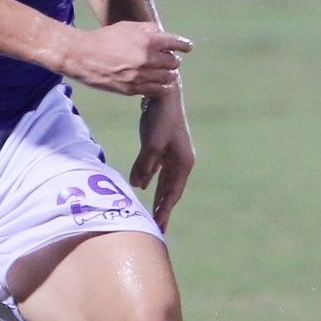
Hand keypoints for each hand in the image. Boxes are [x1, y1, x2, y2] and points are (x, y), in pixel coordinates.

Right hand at [59, 20, 190, 97]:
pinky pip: (156, 91)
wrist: (83, 56)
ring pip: (167, 78)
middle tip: (170, 60)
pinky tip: (161, 85)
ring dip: (169, 75)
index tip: (187, 47)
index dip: (184, 45)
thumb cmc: (104, 38)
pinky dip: (161, 87)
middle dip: (173, 61)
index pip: (175, 44)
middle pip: (173, 63)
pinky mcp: (133, 89)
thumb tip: (161, 34)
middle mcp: (147, 59)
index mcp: (148, 41)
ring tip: (166, 73)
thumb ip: (147, 30)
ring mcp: (141, 76)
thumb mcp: (127, 27)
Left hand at [129, 91, 195, 227]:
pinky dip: (150, 179)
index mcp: (183, 163)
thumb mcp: (151, 145)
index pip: (173, 193)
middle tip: (156, 227)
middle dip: (162, 208)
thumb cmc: (160, 119)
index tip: (159, 227)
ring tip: (151, 212)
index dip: (164, 210)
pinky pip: (157, 169)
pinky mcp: (163, 146)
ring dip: (157, 195)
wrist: (164, 92)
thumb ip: (144, 167)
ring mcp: (173, 153)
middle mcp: (181, 161)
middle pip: (171, 190)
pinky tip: (141, 186)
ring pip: (164, 180)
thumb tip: (137, 186)